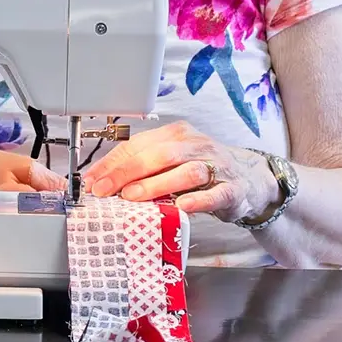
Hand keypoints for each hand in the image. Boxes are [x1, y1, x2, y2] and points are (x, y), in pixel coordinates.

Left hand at [82, 122, 280, 221]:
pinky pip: (213, 194)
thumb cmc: (202, 171)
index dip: (112, 163)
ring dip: (155, 185)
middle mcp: (195, 146)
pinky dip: (196, 200)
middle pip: (158, 155)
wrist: (249, 180)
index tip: (93, 181)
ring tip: (132, 197)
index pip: (138, 145)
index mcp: (176, 135)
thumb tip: (101, 181)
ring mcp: (215, 166)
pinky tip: (181, 207)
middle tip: (106, 190)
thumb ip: (142, 168)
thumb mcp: (171, 162)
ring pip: (184, 172)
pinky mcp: (231, 189)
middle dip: (127, 172)